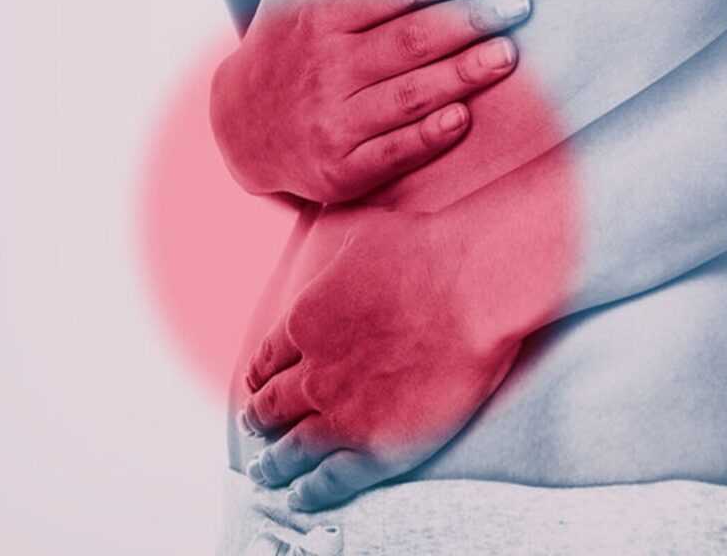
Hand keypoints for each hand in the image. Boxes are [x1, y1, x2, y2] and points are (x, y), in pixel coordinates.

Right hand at [210, 0, 531, 202]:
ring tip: (505, 55)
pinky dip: (430, 136)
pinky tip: (463, 117)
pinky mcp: (340, 171)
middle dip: (471, 20)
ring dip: (463, 74)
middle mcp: (324, 69)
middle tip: (516, 6)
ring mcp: (332, 123)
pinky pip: (393, 152)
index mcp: (318, 16)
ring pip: (410, 95)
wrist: (239, 127)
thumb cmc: (284, 47)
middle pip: (411, 40)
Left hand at [237, 207, 521, 510]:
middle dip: (259, 418)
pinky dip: (312, 489)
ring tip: (266, 472)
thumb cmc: (424, 251)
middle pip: (271, 405)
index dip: (258, 376)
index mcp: (302, 322)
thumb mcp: (359, 232)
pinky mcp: (379, 444)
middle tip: (253, 428)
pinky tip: (302, 495)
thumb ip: (333, 249)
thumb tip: (324, 232)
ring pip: (293, 448)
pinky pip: (334, 478)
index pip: (266, 360)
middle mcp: (313, 373)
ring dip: (275, 462)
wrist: (472, 285)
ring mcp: (343, 412)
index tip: (256, 386)